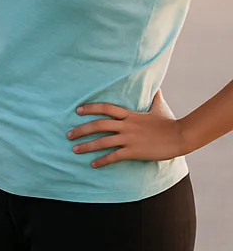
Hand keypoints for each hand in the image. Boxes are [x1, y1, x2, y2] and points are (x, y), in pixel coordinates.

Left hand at [67, 89, 186, 167]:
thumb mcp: (159, 107)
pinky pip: (114, 156)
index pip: (105, 108)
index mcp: (130, 115)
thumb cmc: (170, 122)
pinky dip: (102, 161)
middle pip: (98, 125)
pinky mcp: (134, 151)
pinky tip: (93, 164)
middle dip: (81, 130)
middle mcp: (126, 126)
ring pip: (102, 141)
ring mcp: (129, 139)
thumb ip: (154, 97)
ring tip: (75, 150)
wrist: (181, 136)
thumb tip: (156, 85)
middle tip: (68, 135)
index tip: (77, 110)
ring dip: (87, 146)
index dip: (90, 108)